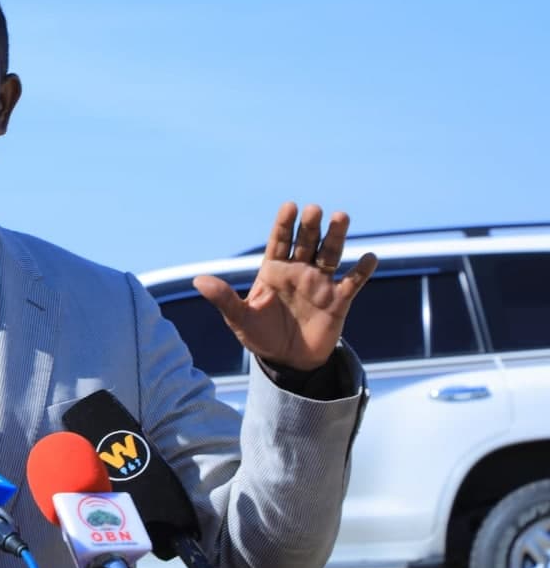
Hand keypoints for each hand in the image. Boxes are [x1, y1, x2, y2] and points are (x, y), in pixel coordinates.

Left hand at [193, 202, 377, 371]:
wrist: (287, 361)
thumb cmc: (260, 336)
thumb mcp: (239, 318)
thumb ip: (223, 298)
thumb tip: (198, 280)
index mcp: (274, 271)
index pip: (279, 241)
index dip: (284, 224)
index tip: (289, 206)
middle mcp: (299, 272)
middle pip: (306, 243)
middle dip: (310, 227)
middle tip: (315, 210)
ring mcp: (320, 284)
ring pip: (330, 255)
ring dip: (336, 237)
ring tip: (341, 217)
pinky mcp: (339, 301)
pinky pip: (352, 282)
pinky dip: (362, 270)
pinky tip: (369, 258)